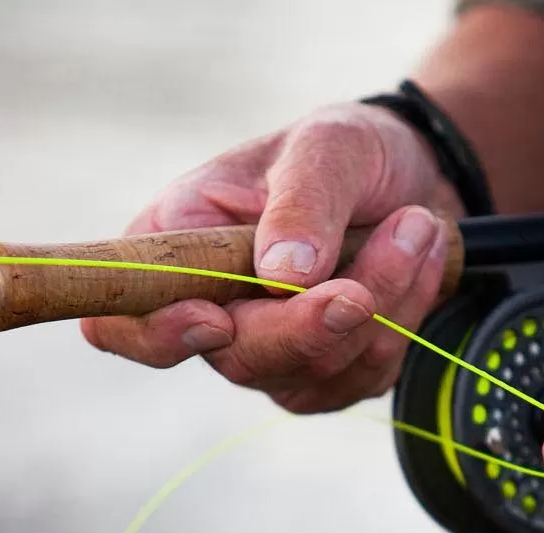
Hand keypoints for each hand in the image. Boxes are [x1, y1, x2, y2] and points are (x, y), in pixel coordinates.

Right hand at [80, 102, 461, 413]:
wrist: (418, 177)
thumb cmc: (349, 152)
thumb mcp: (327, 146)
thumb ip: (302, 203)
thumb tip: (280, 278)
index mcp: (175, 244)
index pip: (121, 319)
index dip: (156, 334)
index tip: (214, 318)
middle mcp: (212, 309)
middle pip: (237, 358)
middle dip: (310, 323)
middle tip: (369, 274)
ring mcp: (270, 353)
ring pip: (313, 371)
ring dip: (381, 302)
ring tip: (417, 225)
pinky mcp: (328, 374)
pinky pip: (365, 373)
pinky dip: (406, 317)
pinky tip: (421, 259)